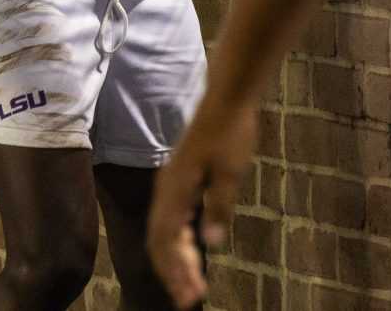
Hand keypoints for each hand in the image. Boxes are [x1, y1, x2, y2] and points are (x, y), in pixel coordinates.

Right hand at [147, 93, 259, 307]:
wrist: (226, 100)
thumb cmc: (231, 134)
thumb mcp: (229, 173)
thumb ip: (219, 207)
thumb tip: (211, 242)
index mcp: (175, 189)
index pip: (167, 240)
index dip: (176, 271)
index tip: (190, 297)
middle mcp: (167, 190)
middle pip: (160, 240)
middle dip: (172, 272)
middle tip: (189, 300)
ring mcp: (172, 185)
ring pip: (164, 231)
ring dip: (176, 259)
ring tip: (191, 283)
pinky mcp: (181, 181)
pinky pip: (172, 219)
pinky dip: (180, 241)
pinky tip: (193, 252)